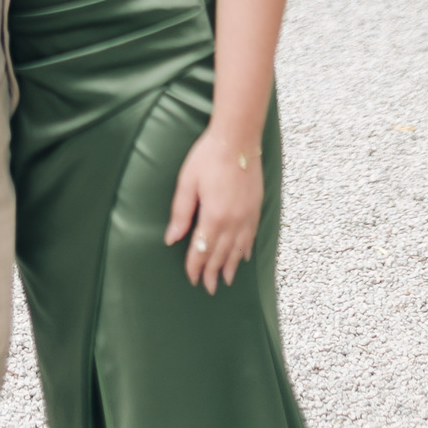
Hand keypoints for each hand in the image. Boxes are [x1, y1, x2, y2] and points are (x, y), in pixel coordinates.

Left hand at [164, 130, 261, 293]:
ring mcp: (247, 216)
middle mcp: (232, 221)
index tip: (191, 278)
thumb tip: (171, 239)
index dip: (196, 266)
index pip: (202, 250)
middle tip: (209, 288)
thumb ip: (181, 212)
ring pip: (238, 250)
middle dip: (213, 272)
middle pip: (221, 254)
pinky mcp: (255, 208)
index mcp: (213, 216)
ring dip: (231, 266)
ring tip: (227, 280)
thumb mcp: (187, 181)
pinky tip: (243, 257)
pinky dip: (246, 250)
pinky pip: (251, 236)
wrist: (238, 139)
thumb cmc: (208, 156)